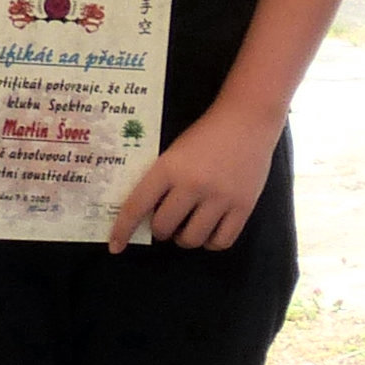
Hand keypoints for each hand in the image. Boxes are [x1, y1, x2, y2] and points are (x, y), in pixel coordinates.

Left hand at [111, 101, 280, 253]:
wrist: (248, 118)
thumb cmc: (207, 134)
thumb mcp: (175, 151)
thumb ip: (162, 180)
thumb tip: (148, 214)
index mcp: (169, 167)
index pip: (137, 206)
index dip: (123, 230)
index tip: (115, 246)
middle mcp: (193, 184)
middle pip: (164, 227)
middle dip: (160, 230)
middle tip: (167, 222)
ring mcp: (220, 197)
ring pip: (192, 239)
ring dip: (184, 238)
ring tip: (188, 227)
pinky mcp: (243, 206)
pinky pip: (221, 242)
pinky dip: (211, 243)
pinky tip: (209, 232)